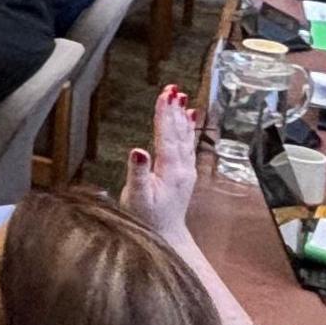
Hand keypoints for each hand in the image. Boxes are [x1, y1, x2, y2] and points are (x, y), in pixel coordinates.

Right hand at [121, 84, 202, 241]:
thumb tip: (138, 150)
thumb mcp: (137, 198)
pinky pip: (187, 145)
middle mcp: (183, 168)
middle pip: (178, 133)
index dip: (164, 114)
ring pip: (184, 137)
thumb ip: (138, 173)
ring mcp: (186, 170)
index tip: (164, 95)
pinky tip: (189, 118)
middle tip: (172, 88)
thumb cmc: (147, 219)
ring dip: (181, 116)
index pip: (167, 136)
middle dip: (174, 110)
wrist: (166, 236)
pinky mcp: (185, 172)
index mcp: (171, 171)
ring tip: (181, 97)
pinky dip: (187, 129)